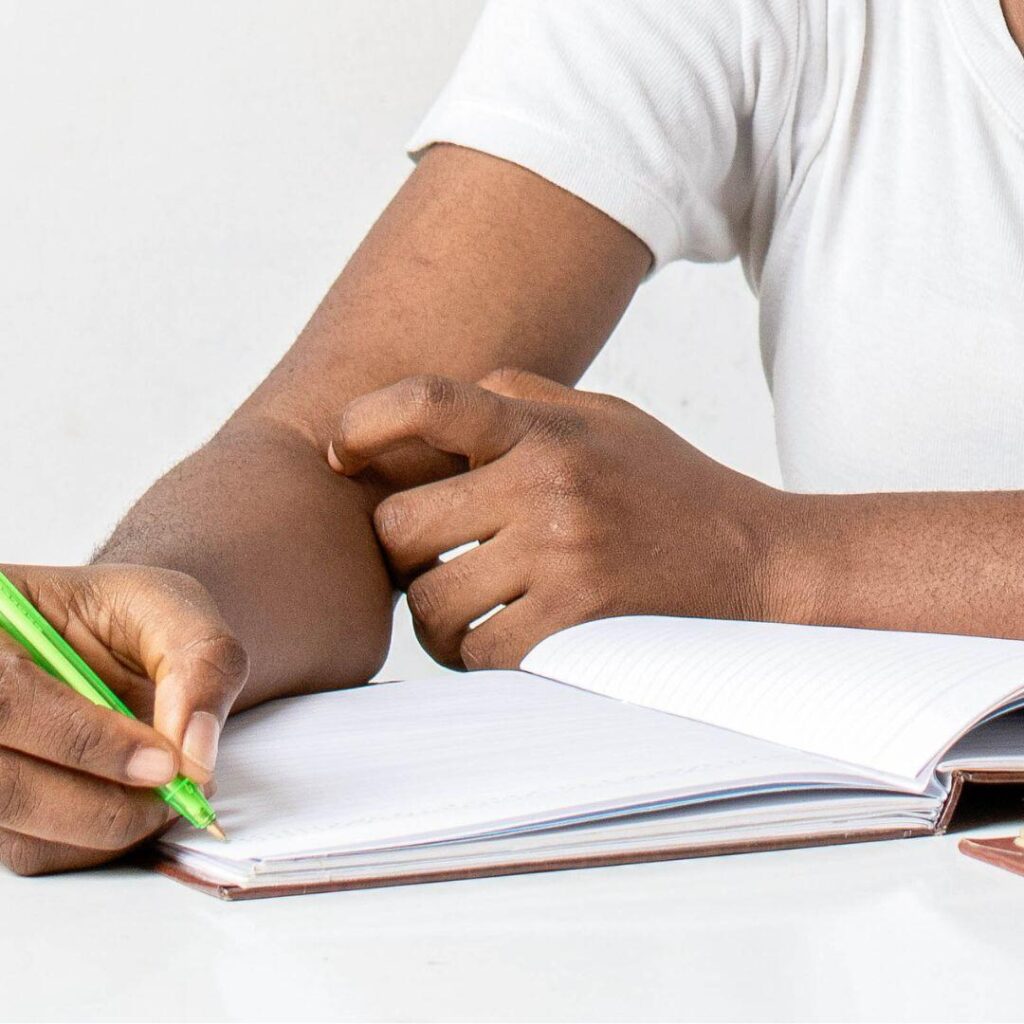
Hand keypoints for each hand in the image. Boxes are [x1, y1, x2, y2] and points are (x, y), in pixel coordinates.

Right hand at [0, 564, 247, 874]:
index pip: (8, 698)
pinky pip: (37, 849)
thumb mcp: (173, 610)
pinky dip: (98, 838)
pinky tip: (134, 798)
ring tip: (165, 789)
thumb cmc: (130, 619)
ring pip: (20, 829)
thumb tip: (196, 755)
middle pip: (3, 782)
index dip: (86, 740)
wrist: (118, 639)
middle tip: (175, 788)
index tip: (164, 761)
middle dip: (103, 800)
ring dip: (107, 823)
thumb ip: (201, 664)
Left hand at [327, 370, 789, 669]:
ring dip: (433, 616)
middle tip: (433, 559)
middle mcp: (547, 485)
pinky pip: (476, 653)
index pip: (428, 403)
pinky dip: (475, 655)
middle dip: (405, 551)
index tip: (343, 455)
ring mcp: (561, 558)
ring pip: (429, 602)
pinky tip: (499, 642)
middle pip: (400, 526)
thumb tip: (433, 413)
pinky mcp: (577, 626)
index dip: (364, 424)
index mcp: (546, 429)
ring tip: (463, 611)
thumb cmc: (671, 488)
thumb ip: (520, 400)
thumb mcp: (604, 418)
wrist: (759, 559)